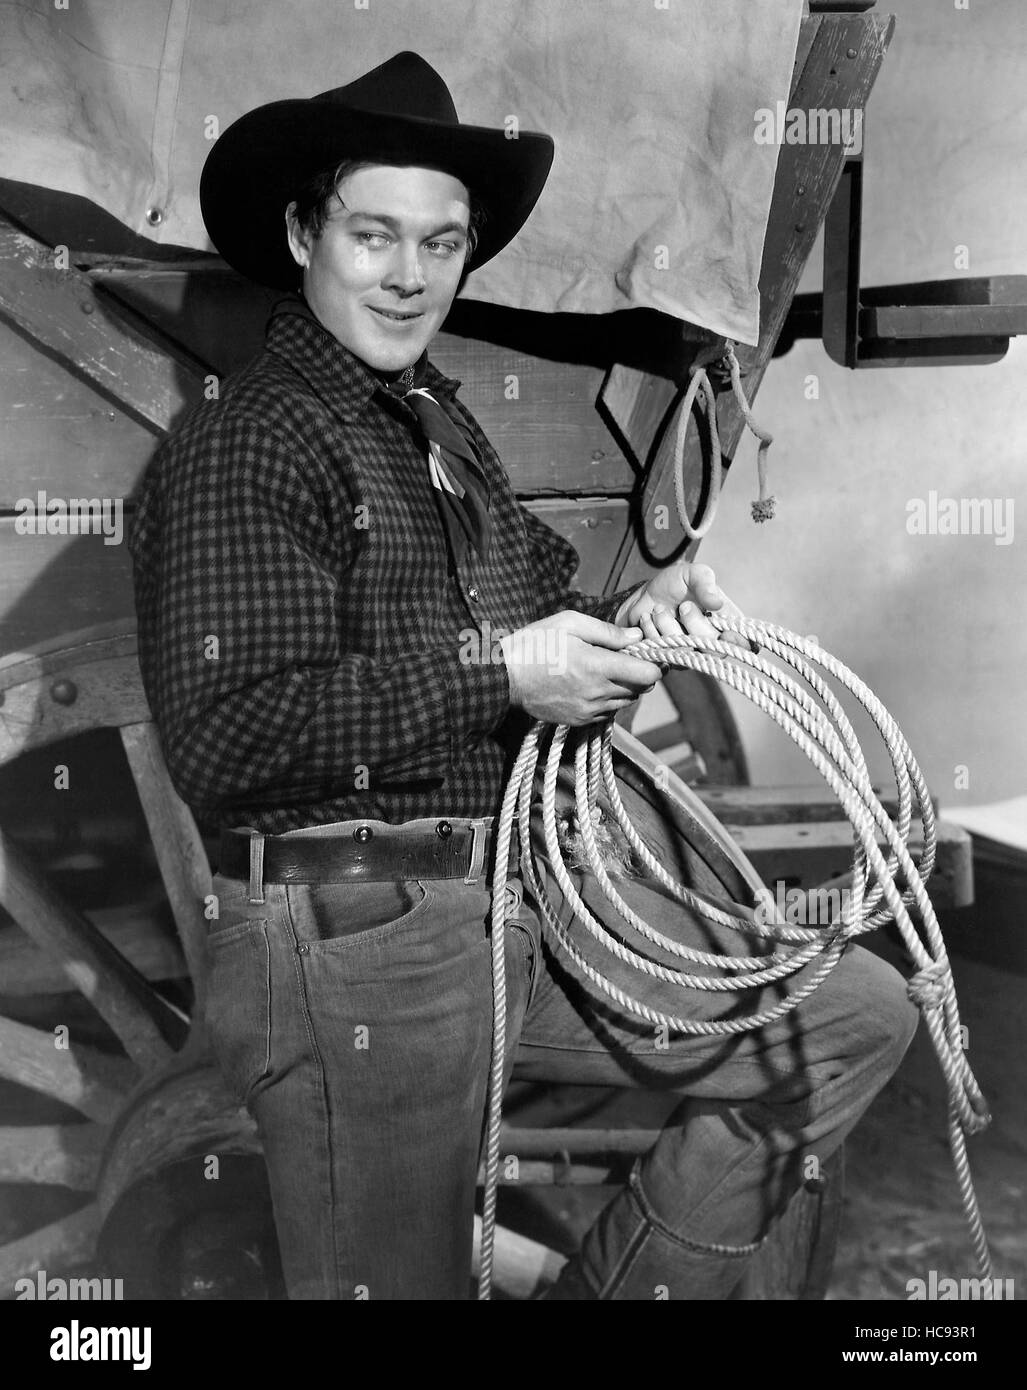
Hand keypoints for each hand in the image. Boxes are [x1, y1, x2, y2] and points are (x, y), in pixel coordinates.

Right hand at [499, 611, 663, 726]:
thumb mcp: (570, 623)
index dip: (655, 664)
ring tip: (608, 670)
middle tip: (628, 658)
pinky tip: (593, 685)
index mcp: (598, 667)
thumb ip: (607, 632)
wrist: (503, 677)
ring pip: (626, 702)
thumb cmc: (535, 643)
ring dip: (626, 687)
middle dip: (641, 673)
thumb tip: (637, 638)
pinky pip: (607, 713)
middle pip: (641, 689)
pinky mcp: (578, 721)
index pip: (648, 675)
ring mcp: (589, 711)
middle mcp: (598, 694)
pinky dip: (609, 700)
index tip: (649, 652)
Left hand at [616, 561, 751, 650]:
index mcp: (724, 622)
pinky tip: (648, 618)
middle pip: (713, 649)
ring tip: (659, 609)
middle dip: (696, 625)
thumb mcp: (691, 574)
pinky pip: (661, 653)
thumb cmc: (675, 584)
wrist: (643, 595)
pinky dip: (652, 632)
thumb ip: (705, 584)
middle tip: (684, 606)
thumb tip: (717, 603)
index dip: (739, 643)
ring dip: (668, 626)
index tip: (726, 634)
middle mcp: (709, 641)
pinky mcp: (666, 658)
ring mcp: (688, 652)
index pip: (741, 642)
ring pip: (685, 651)